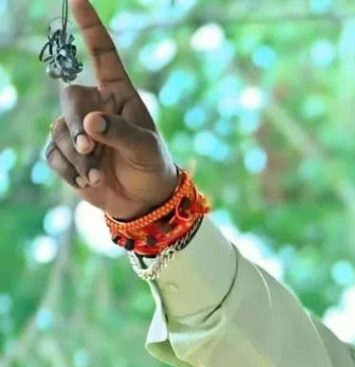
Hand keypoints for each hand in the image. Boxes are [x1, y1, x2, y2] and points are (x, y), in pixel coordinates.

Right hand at [44, 0, 177, 220]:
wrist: (144, 201)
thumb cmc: (152, 167)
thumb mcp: (145, 148)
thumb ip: (121, 133)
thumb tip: (90, 122)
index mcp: (119, 95)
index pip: (103, 55)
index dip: (91, 27)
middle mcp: (96, 106)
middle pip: (69, 98)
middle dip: (76, 124)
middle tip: (89, 146)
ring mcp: (78, 128)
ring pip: (59, 130)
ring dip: (77, 156)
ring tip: (98, 173)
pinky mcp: (66, 153)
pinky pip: (53, 154)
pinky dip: (68, 169)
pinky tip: (87, 181)